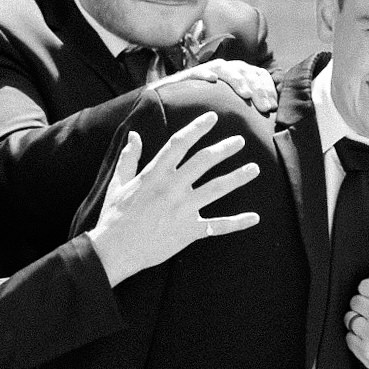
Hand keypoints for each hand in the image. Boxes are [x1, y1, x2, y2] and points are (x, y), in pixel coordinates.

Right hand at [86, 112, 258, 284]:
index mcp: (155, 174)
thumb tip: (134, 135)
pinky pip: (218, 226)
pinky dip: (237, 223)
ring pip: (217, 189)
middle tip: (240, 141)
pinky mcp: (189, 231)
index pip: (180, 143)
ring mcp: (183, 210)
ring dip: (238, 177)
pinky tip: (254, 217)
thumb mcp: (118, 183)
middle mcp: (172, 188)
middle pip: (204, 161)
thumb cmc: (114, 216)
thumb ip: (129, 158)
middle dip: (225, 149)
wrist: (114, 250)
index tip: (212, 118)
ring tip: (254, 169)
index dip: (198, 128)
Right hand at [177, 58, 277, 114]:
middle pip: (246, 72)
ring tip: (246, 94)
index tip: (274, 107)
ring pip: (226, 69)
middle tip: (265, 108)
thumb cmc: (207, 106)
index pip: (258, 74)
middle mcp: (226, 69)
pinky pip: (197, 72)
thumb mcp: (233, 106)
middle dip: (258, 89)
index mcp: (239, 74)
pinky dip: (205, 73)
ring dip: (237, 80)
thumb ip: (251, 107)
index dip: (268, 88)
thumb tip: (273, 115)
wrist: (173, 100)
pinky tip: (212, 79)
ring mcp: (207, 70)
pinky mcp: (188, 76)